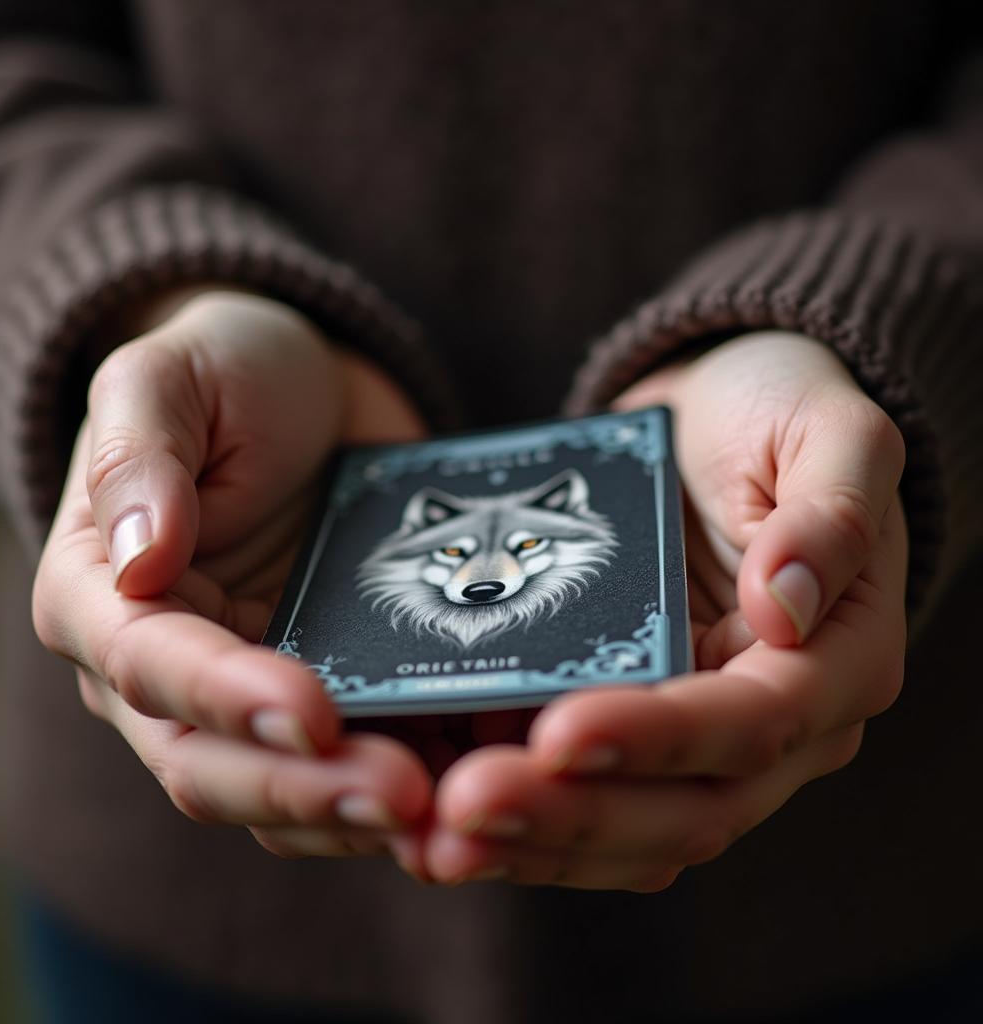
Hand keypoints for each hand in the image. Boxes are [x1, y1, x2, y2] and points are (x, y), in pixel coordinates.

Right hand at [33, 290, 432, 862]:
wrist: (309, 393)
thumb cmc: (229, 372)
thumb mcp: (169, 380)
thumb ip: (140, 456)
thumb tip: (139, 559)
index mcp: (104, 596)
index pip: (152, 668)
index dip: (227, 700)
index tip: (312, 715)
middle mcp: (165, 668)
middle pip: (210, 764)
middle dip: (304, 788)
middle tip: (403, 796)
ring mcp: (248, 694)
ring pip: (283, 793)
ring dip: (359, 816)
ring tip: (451, 813)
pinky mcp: (329, 693)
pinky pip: (354, 763)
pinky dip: (409, 782)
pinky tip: (475, 779)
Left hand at [421, 332, 907, 888]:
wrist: (710, 426)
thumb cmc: (773, 417)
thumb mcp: (828, 432)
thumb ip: (831, 513)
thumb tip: (788, 607)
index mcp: (837, 661)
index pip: (753, 726)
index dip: (658, 739)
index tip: (558, 733)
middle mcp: (777, 726)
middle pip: (686, 811)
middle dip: (573, 815)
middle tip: (463, 806)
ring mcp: (702, 742)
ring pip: (629, 832)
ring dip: (534, 842)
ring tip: (433, 837)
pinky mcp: (637, 734)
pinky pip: (587, 801)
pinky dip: (522, 824)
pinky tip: (437, 820)